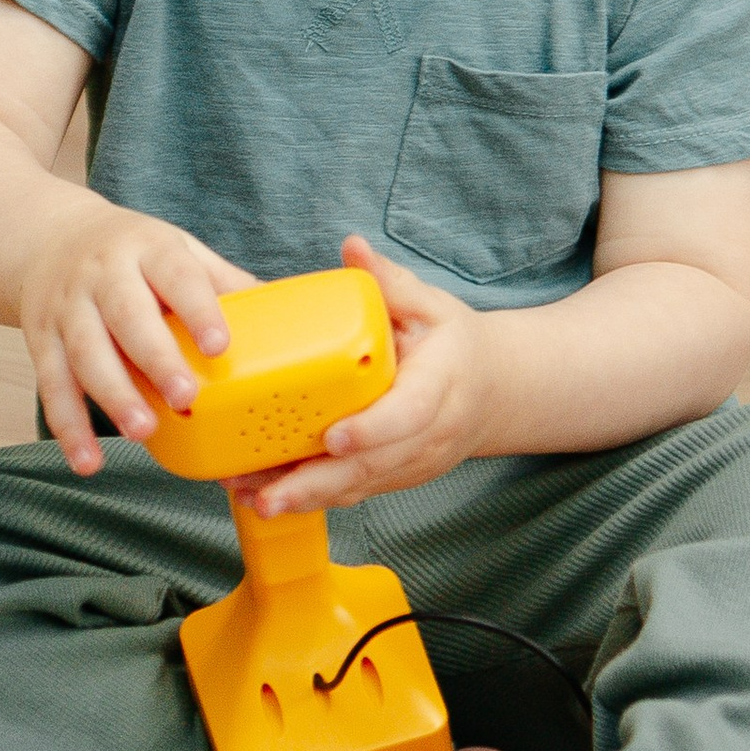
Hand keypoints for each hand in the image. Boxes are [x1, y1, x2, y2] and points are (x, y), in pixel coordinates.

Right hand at [16, 200, 254, 473]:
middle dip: (155, 358)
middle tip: (186, 396)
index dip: (198, 310)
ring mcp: (67, 308)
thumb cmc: (132, 255)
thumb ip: (223, 283)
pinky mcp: (40, 340)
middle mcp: (103, 275)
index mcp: (148, 249)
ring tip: (143, 431)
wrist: (48, 239)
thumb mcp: (176, 250)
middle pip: (127, 316)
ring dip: (114, 395)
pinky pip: (52, 386)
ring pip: (86, 354)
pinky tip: (87, 461)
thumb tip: (289, 317)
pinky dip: (68, 427)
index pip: (176, 276)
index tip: (220, 345)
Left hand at [235, 236, 503, 516]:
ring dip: (306, 499)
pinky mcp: (396, 477)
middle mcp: (429, 434)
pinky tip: (268, 498)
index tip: (332, 438)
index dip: (371, 430)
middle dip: (318, 483)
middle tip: (268, 494)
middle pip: (374, 466)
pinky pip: (354, 492)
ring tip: (256, 502)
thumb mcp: (430, 305)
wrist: (493, 390)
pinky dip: (313, 499)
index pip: (409, 414)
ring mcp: (413, 462)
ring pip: (359, 487)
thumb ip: (389, 282)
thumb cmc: (454, 344)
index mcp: (440, 384)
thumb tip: (353, 247)